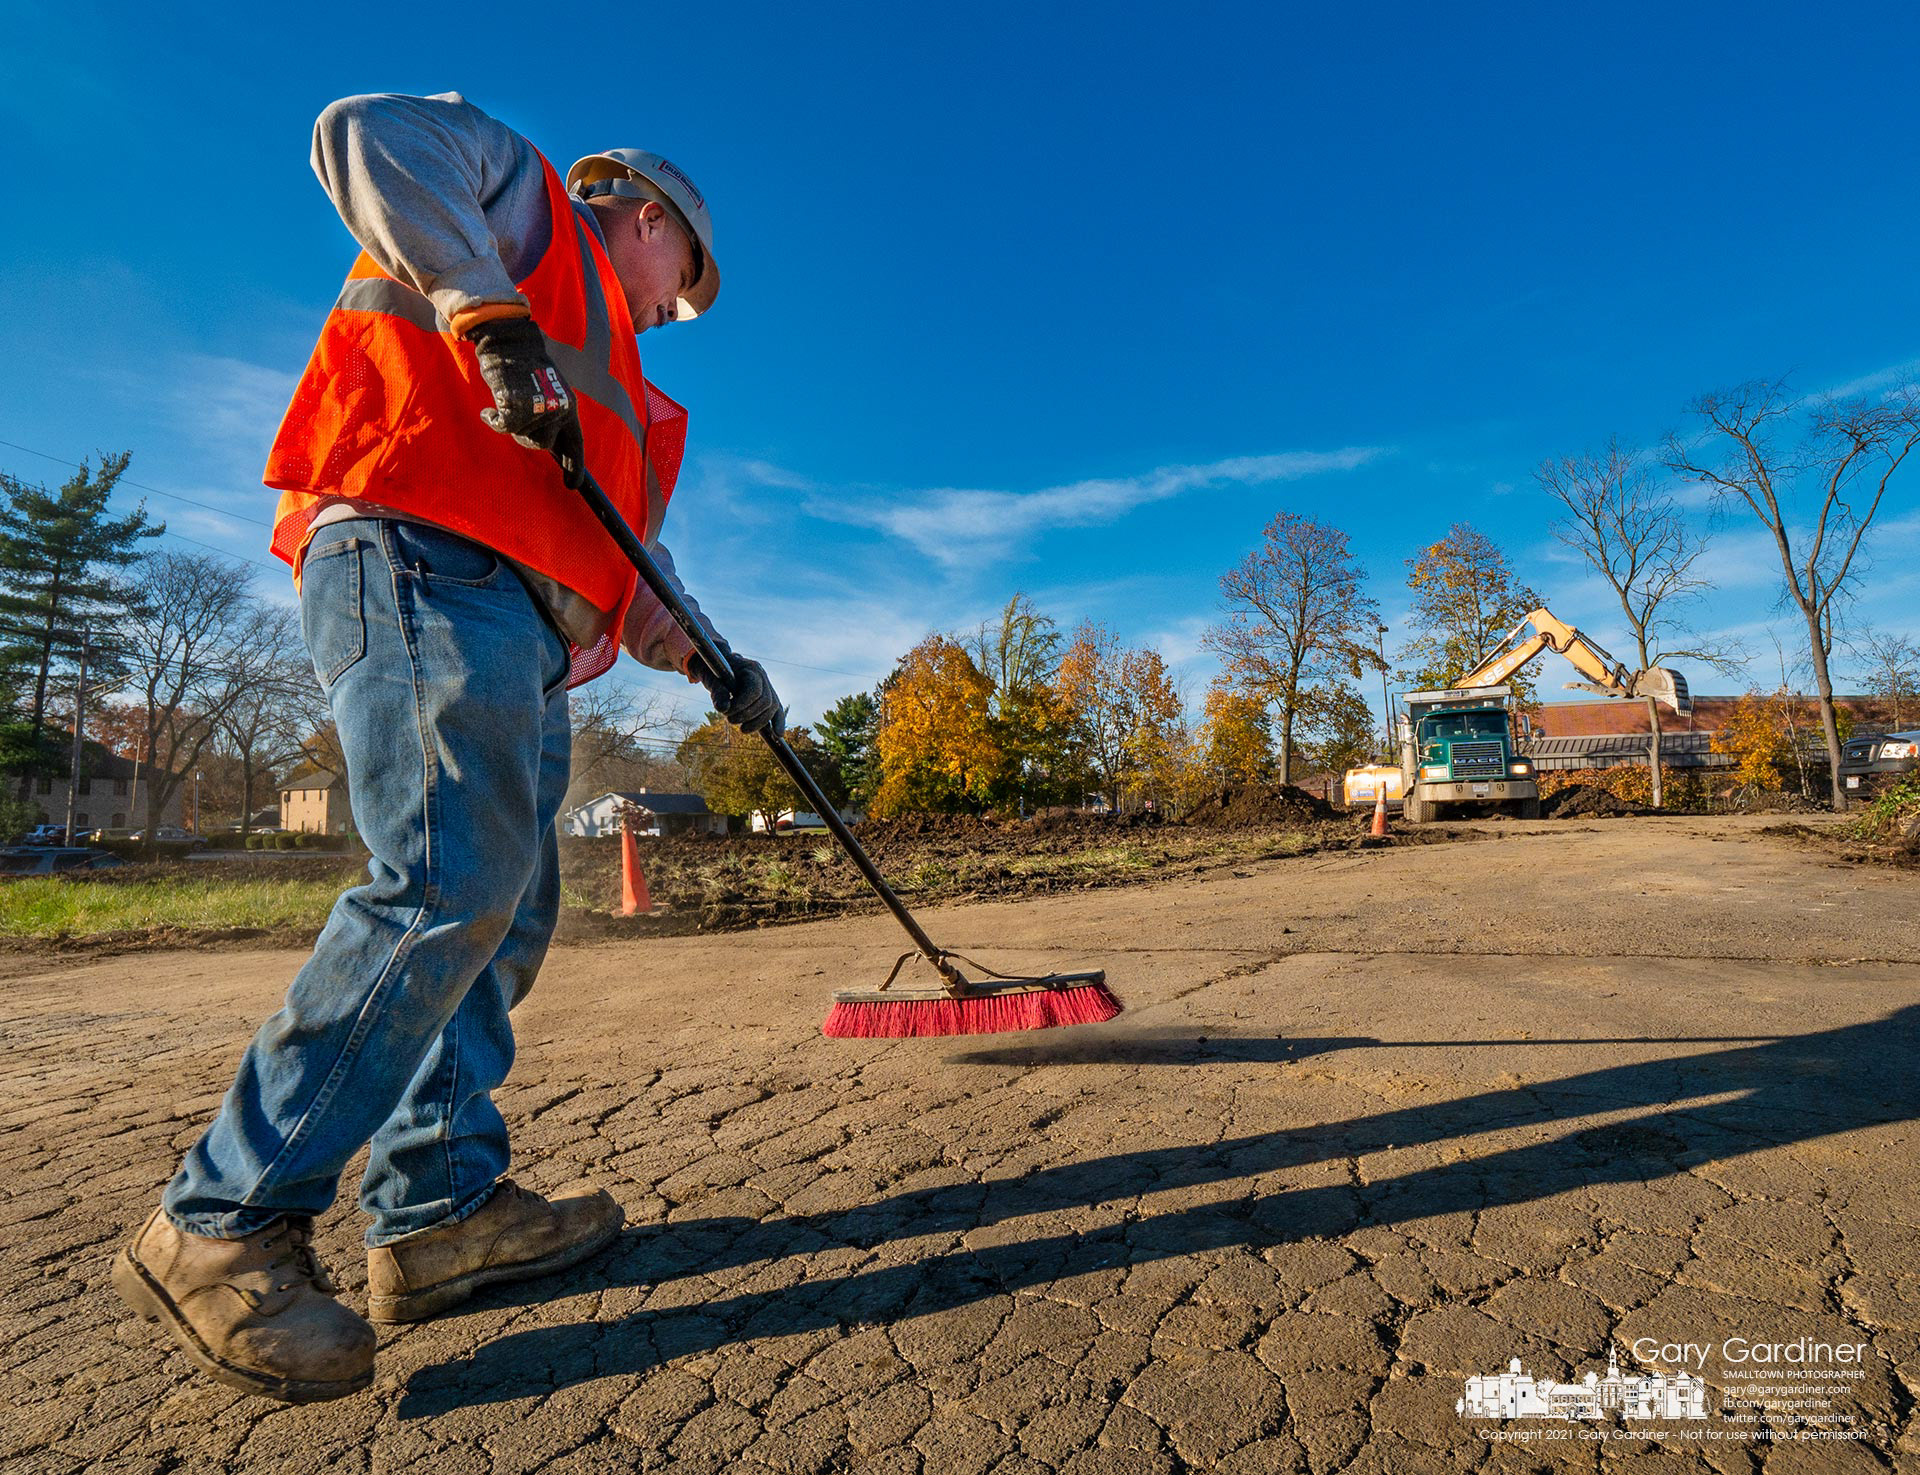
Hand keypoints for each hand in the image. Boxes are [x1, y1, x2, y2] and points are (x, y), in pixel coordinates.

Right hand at [465, 316, 586, 485]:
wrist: (509, 342)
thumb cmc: (525, 365)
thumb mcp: (549, 391)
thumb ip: (552, 416)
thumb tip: (551, 445)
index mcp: (570, 406)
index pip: (575, 443)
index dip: (575, 466)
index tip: (573, 486)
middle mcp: (559, 410)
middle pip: (543, 445)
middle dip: (528, 437)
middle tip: (518, 418)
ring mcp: (539, 412)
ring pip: (522, 437)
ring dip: (511, 424)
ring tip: (509, 400)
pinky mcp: (517, 410)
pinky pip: (503, 427)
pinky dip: (493, 419)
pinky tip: (490, 409)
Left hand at [697, 637, 785, 734]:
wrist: (718, 664)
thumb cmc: (714, 671)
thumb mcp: (711, 679)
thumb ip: (717, 692)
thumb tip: (723, 708)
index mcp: (750, 668)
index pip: (754, 691)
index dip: (742, 705)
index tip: (726, 712)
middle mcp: (763, 676)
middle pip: (765, 701)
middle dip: (748, 715)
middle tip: (730, 720)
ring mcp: (767, 686)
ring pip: (772, 708)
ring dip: (758, 722)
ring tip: (742, 728)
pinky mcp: (768, 695)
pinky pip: (777, 710)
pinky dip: (777, 722)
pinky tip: (777, 736)